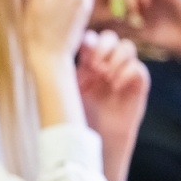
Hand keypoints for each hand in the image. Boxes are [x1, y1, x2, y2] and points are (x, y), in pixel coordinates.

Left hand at [76, 29, 149, 180]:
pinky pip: (139, 68)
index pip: (91, 40)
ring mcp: (123, 74)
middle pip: (111, 38)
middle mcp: (106, 66)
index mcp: (87, 65)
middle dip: (104, 47)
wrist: (98, 142)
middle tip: (95, 66)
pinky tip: (116, 85)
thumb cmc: (78, 119)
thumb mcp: (67, 95)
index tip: (83, 53)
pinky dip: (128, 72)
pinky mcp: (137, 86)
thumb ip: (61, 75)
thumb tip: (42, 54)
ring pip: (127, 47)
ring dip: (116, 58)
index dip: (90, 41)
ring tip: (106, 76)